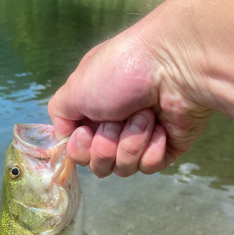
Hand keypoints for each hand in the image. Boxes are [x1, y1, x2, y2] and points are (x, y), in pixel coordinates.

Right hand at [48, 0, 212, 177]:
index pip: (77, 152)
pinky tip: (161, 127)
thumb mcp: (75, 87)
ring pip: (123, 168)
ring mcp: (141, 139)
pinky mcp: (165, 148)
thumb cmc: (122, 70)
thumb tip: (66, 136)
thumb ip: (60, 114)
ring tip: (145, 115)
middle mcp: (114, 127)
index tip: (86, 130)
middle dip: (106, 145)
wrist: (174, 66)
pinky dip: (152, 148)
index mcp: (92, 112)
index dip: (80, 148)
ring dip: (131, 141)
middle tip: (118, 118)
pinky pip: (149, 167)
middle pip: (98, 165)